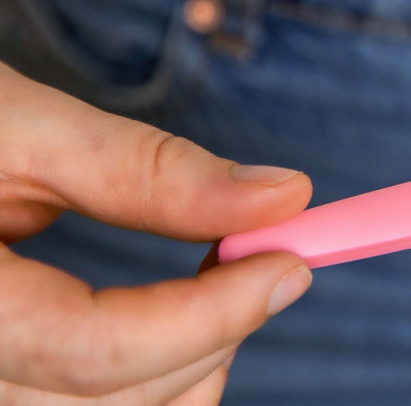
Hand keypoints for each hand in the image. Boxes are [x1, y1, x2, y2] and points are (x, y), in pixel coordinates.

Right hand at [0, 64, 312, 402]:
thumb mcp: (18, 124)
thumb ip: (145, 169)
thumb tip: (283, 196)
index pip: (96, 350)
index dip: (212, 314)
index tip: (290, 263)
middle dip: (208, 341)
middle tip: (261, 265)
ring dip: (181, 375)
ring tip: (216, 294)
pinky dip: (137, 390)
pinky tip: (164, 332)